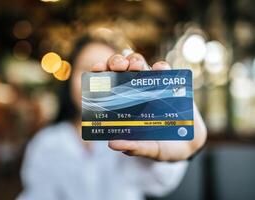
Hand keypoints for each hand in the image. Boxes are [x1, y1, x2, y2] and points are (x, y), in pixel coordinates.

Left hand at [91, 53, 206, 160]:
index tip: (97, 69)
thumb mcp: (148, 149)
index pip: (106, 83)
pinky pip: (164, 70)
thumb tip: (112, 144)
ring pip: (140, 64)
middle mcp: (133, 91)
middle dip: (117, 62)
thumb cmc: (162, 146)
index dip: (100, 72)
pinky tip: (159, 69)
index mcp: (121, 104)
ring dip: (136, 61)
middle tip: (119, 67)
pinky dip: (161, 67)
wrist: (188, 145)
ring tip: (136, 67)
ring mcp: (151, 86)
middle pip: (121, 69)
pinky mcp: (170, 84)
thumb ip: (134, 147)